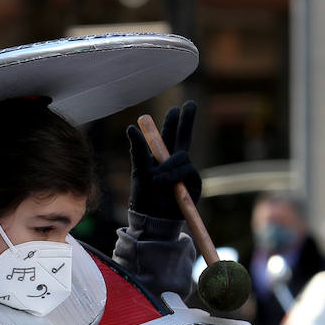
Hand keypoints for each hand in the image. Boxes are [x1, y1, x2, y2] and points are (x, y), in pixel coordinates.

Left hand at [125, 101, 201, 219]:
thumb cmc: (145, 197)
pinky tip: (163, 184)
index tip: (179, 107)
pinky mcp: (193, 183)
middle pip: (184, 137)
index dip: (175, 121)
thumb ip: (138, 150)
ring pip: (181, 157)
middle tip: (190, 104)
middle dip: (187, 120)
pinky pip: (185, 171)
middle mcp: (176, 163)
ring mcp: (186, 172)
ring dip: (167, 167)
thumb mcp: (139, 172)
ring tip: (155, 181)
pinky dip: (173, 176)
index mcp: (162, 158)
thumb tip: (131, 127)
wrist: (153, 220)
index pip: (170, 135)